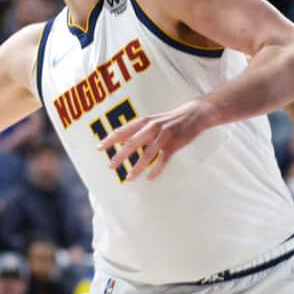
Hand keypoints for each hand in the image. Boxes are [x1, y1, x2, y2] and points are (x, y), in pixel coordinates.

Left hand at [98, 100, 214, 180]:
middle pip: (132, 143)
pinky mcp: (174, 144)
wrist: (193, 114)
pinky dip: (156, 169)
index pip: (123, 131)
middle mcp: (152, 127)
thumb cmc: (169, 119)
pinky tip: (150, 178)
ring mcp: (164, 136)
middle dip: (120, 155)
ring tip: (128, 178)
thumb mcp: (151, 121)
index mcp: (144, 121)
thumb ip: (136, 130)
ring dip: (137, 167)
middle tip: (110, 166)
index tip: (99, 148)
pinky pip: (163, 159)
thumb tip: (119, 139)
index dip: (110, 139)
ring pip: (147, 153)